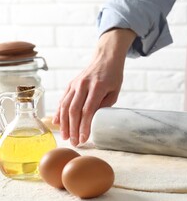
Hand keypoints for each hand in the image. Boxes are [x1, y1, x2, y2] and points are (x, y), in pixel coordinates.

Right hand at [53, 28, 135, 145]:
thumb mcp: (115, 91)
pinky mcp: (71, 84)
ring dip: (64, 123)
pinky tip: (57, 123)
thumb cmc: (113, 76)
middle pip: (74, 110)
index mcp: (97, 87)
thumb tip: (93, 120)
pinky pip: (63, 100)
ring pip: (65, 106)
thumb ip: (105, 105)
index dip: (84, 126)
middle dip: (73, 129)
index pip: (88, 110)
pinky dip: (59, 112)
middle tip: (74, 142)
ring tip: (65, 137)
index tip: (84, 138)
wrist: (105, 58)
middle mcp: (83, 85)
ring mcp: (75, 84)